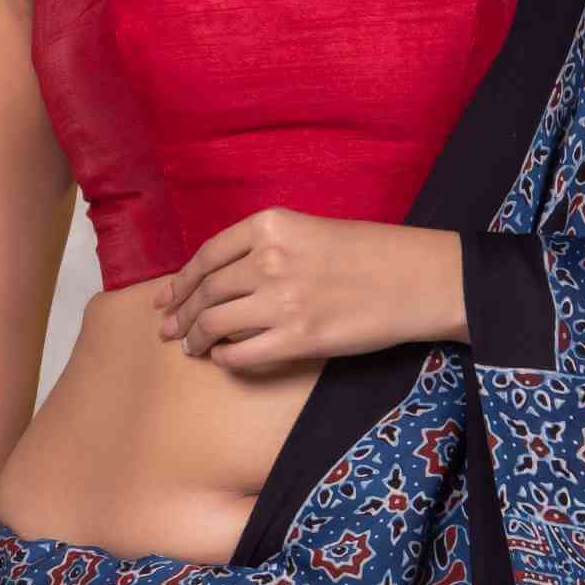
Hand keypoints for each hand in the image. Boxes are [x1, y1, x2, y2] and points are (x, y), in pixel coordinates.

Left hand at [155, 208, 465, 371]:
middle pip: (206, 292)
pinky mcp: (298, 338)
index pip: (207, 256)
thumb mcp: (312, 230)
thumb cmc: (372, 253)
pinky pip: (241, 354)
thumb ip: (268, 248)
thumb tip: (226, 278)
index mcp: (270, 225)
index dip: (180, 282)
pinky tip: (225, 359)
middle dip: (182, 315)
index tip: (167, 298)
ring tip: (192, 348)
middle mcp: (269, 259)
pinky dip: (226, 359)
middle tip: (170, 330)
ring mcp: (282, 300)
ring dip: (197, 339)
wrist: (418, 279)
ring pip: (216, 323)